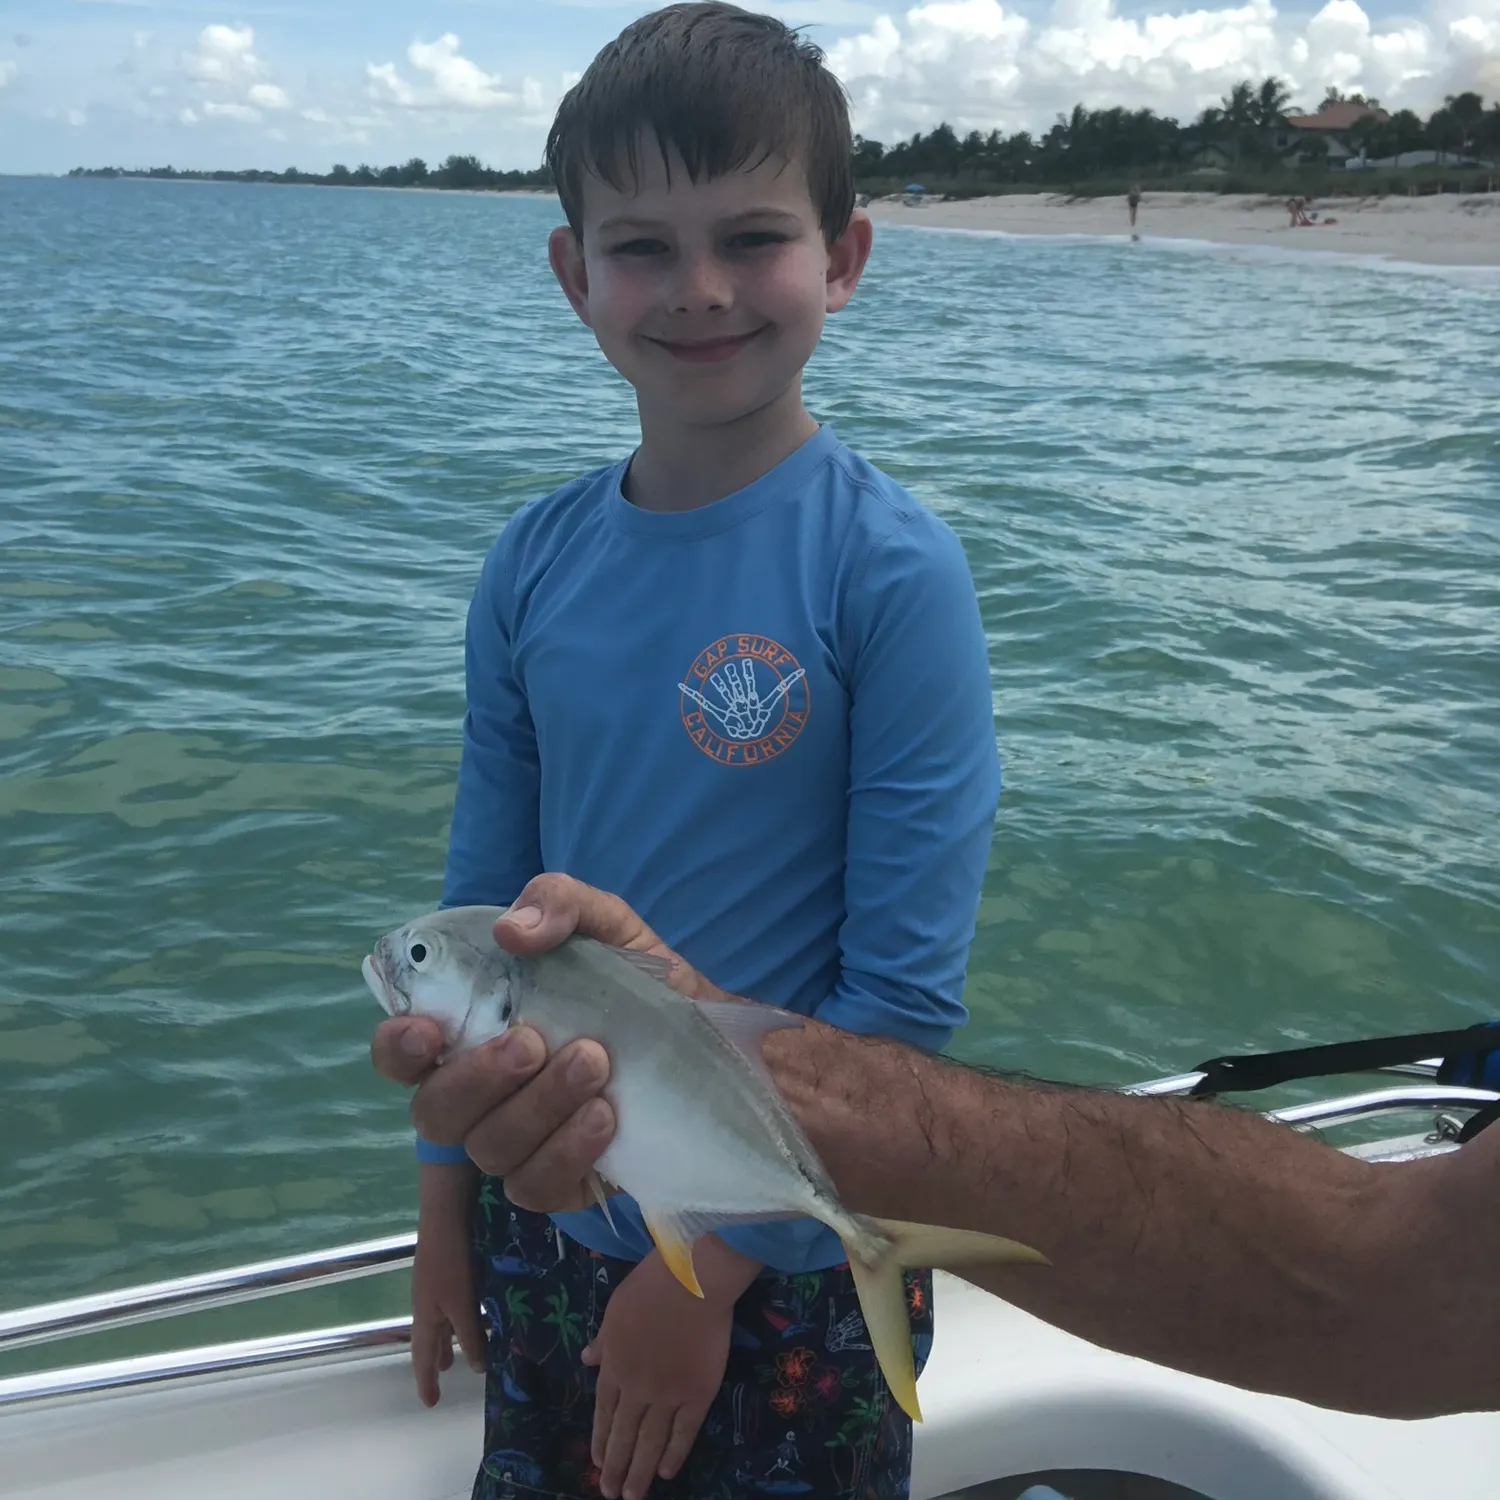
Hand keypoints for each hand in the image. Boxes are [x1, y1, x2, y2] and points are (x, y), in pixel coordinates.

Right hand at [369, 874, 726, 1210]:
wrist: (715, 1043)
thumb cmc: (639, 984)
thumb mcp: (609, 925)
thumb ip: (559, 904)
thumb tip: (513, 930)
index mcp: (475, 1030)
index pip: (403, 1054)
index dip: (399, 1048)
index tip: (428, 1031)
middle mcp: (483, 1094)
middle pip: (436, 1112)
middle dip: (479, 1077)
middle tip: (534, 1042)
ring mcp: (520, 1143)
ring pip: (490, 1148)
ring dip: (538, 1106)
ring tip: (595, 1063)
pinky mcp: (562, 1182)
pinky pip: (537, 1186)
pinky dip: (567, 1151)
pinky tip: (605, 1117)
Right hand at [410, 1182, 486, 1407]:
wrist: (446, 1217)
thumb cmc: (452, 1264)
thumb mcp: (463, 1305)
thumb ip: (471, 1336)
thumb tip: (478, 1368)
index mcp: (425, 1317)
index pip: (422, 1358)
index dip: (425, 1381)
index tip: (429, 1404)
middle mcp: (425, 1305)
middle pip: (428, 1340)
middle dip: (435, 1359)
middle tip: (443, 1376)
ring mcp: (433, 1287)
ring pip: (438, 1322)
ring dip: (446, 1340)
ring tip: (455, 1353)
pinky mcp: (445, 1271)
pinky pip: (448, 1306)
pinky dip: (455, 1319)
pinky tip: (470, 1313)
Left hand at [581, 1252, 732, 1499]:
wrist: (692, 1282)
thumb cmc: (651, 1286)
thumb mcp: (615, 1309)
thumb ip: (603, 1341)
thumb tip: (586, 1359)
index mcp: (614, 1366)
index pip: (603, 1412)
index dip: (600, 1439)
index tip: (597, 1462)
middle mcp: (637, 1388)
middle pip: (623, 1434)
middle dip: (615, 1466)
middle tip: (609, 1493)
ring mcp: (668, 1395)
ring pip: (650, 1442)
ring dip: (639, 1471)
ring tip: (632, 1495)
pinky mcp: (698, 1395)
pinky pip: (684, 1433)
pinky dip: (674, 1454)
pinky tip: (667, 1472)